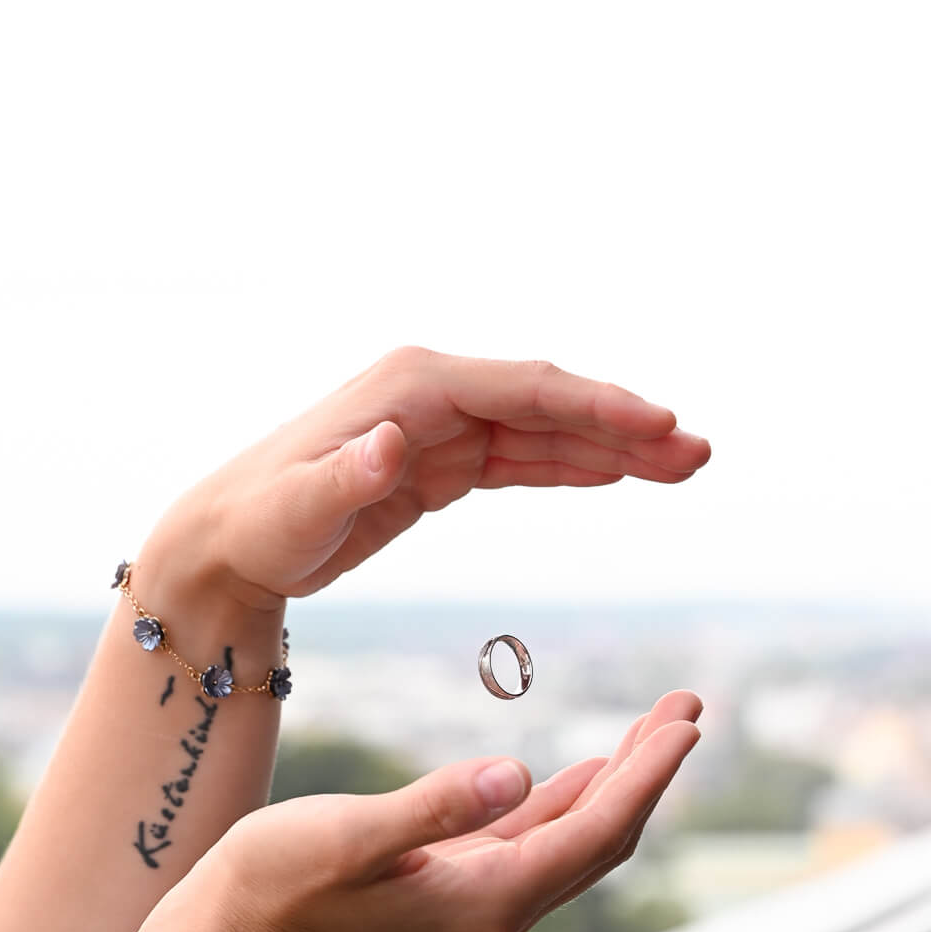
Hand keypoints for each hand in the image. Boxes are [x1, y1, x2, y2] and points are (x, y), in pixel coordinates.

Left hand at [144, 347, 710, 610]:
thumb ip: (347, 478)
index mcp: (413, 388)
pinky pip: (521, 460)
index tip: (661, 427)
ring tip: (682, 468)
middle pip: (551, 403)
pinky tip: (617, 474)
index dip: (598, 407)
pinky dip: (570, 466)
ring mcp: (441, 427)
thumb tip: (391, 444)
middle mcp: (434, 395)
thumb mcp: (297, 510)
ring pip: (545, 432)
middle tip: (698, 453)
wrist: (231, 543)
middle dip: (626, 425)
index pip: (525, 389)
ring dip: (613, 448)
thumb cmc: (261, 524)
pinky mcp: (440, 464)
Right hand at [192, 691, 701, 931]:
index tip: (687, 722)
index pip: (595, 831)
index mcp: (489, 899)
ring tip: (660, 723)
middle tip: (690, 703)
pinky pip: (537, 841)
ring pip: (575, 836)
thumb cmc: (278, 881)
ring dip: (619, 780)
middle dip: (650, 770)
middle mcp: (500, 908)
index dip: (647, 775)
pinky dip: (572, 800)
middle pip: (603, 834)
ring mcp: (480, 901)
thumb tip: (518, 774)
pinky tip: (587, 770)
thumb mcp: (352, 837)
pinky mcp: (455, 885)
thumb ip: (436, 808)